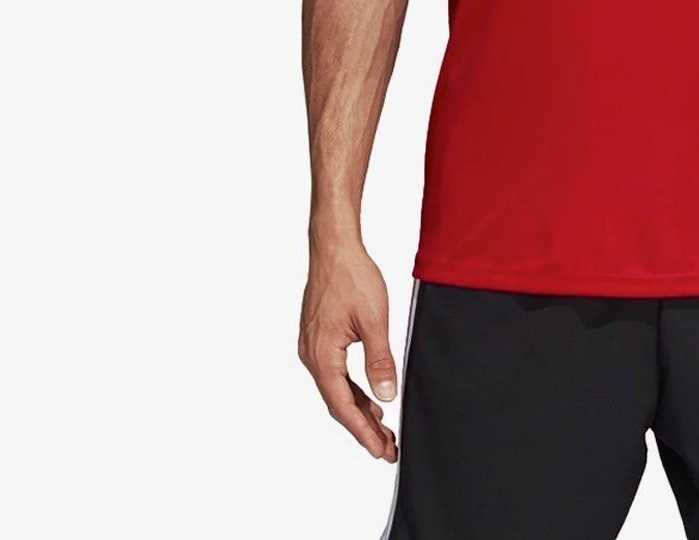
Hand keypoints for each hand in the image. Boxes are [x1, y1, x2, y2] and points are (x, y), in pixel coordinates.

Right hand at [298, 241, 400, 461]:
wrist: (333, 247)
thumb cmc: (351, 277)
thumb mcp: (374, 319)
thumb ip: (380, 360)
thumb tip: (386, 396)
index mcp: (322, 357)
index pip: (344, 407)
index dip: (363, 433)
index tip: (381, 451)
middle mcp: (311, 356)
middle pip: (338, 403)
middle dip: (362, 427)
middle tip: (386, 448)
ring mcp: (312, 347)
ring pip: (336, 389)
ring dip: (358, 408)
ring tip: (382, 428)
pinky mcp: (317, 338)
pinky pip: (334, 373)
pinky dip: (352, 388)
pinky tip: (369, 395)